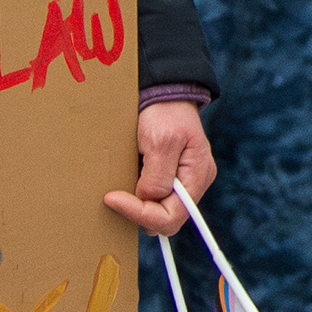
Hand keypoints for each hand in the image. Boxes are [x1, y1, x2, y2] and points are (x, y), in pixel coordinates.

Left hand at [106, 99, 216, 235]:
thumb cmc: (165, 112)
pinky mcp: (169, 176)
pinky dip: (137, 195)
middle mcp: (193, 184)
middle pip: (164, 220)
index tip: (113, 198)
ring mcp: (182, 181)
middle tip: (116, 194)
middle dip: (138, 211)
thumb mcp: (161, 141)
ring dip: (137, 203)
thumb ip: (157, 177)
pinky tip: (129, 179)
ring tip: (122, 184)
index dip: (140, 214)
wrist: (163, 92)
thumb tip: (148, 201)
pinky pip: (153, 198)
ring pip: (156, 211)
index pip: (171, 218)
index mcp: (198, 177)